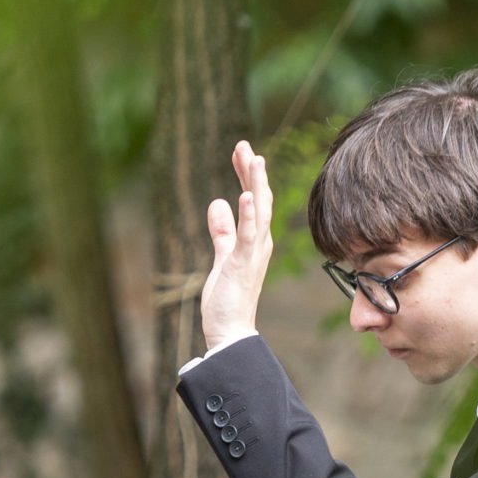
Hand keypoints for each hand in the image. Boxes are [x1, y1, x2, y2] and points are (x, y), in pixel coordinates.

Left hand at [201, 141, 273, 356]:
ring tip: (254, 159)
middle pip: (260, 199)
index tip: (241, 151)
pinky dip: (249, 215)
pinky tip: (246, 195)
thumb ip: (221, 231)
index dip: (247, 174)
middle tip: (245, 145)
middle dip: (252, 172)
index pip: (254, 200)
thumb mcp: (221, 257)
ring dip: (256, 185)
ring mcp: (254, 252)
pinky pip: (248, 235)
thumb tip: (217, 203)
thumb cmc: (227, 298)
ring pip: (259, 211)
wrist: (231, 332)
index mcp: (254, 240)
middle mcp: (260, 242)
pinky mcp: (243, 264)